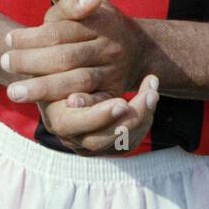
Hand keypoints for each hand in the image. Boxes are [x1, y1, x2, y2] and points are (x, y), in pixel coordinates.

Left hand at [1, 0, 145, 105]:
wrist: (133, 48)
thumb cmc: (90, 15)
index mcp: (101, 19)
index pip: (61, 31)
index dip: (32, 37)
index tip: (8, 39)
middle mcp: (110, 46)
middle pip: (66, 57)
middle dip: (32, 62)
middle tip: (4, 63)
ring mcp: (114, 71)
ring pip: (78, 81)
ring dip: (45, 88)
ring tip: (14, 92)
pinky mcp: (114, 93)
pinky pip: (98, 101)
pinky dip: (83, 105)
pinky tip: (63, 106)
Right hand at [37, 73, 159, 155]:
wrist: (78, 70)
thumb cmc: (69, 63)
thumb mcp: (68, 64)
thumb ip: (73, 74)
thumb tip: (76, 97)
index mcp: (55, 117)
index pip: (72, 126)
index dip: (98, 116)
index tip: (123, 102)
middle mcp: (71, 136)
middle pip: (99, 140)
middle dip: (129, 118)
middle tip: (149, 95)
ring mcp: (90, 144)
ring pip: (119, 143)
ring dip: (142, 116)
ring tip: (152, 90)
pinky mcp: (109, 145)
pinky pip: (130, 141)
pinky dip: (144, 120)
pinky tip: (149, 96)